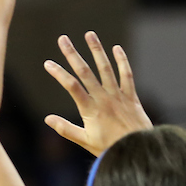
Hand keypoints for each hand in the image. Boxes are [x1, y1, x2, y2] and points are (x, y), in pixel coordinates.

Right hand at [43, 31, 151, 155]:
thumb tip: (47, 119)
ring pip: (106, 69)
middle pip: (85, 72)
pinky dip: (122, 61)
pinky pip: (127, 75)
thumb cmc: (110, 148)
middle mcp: (103, 99)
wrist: (138, 150)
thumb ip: (66, 129)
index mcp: (90, 110)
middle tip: (63, 39)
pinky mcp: (131, 96)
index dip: (59, 73)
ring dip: (97, 50)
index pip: (71, 86)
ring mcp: (118, 96)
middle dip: (72, 54)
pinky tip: (116, 48)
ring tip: (89, 34)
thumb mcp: (84, 141)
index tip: (48, 63)